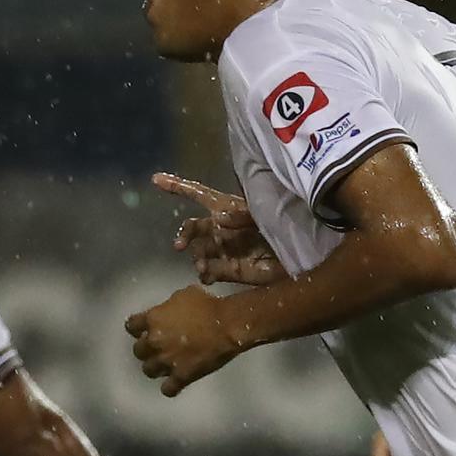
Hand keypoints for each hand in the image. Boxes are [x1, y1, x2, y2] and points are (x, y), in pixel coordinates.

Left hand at [126, 284, 242, 395]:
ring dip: (155, 366)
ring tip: (164, 364)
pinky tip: (175, 382)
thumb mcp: (184, 295)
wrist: (228, 325)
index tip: (141, 328)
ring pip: (148, 370)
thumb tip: (169, 311)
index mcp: (153, 319)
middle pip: (138, 351)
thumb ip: (169, 306)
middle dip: (146, 348)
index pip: (131, 326)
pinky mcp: (182, 377)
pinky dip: (170, 387)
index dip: (136, 327)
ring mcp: (167, 361)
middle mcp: (155, 342)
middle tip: (156, 346)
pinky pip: (168, 389)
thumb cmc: (208, 305)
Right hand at [153, 172, 287, 287]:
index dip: (178, 186)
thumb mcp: (263, 215)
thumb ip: (242, 216)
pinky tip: (207, 276)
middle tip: (179, 245)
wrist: (299, 259)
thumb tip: (219, 219)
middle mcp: (221, 229)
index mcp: (226, 209)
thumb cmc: (283, 227)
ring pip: (200, 252)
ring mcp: (224, 250)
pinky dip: (206, 274)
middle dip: (184, 235)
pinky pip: (211, 271)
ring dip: (197, 258)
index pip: (198, 194)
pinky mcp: (230, 270)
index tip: (156, 179)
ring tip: (202, 266)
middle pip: (193, 228)